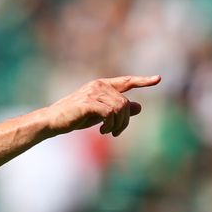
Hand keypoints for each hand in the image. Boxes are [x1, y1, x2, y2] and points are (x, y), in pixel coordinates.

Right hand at [46, 75, 160, 136]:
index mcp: (101, 85)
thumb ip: (118, 109)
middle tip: (116, 132)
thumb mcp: (100, 114)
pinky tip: (102, 130)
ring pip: (120, 108)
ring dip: (118, 124)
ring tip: (108, 132)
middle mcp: (98, 85)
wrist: (53, 121)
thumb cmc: (75, 117)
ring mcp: (93, 93)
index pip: (126, 81)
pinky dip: (110, 125)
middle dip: (125, 121)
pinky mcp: (89, 103)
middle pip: (125, 103)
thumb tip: (139, 107)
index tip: (158, 79)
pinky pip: (110, 113)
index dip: (142, 80)